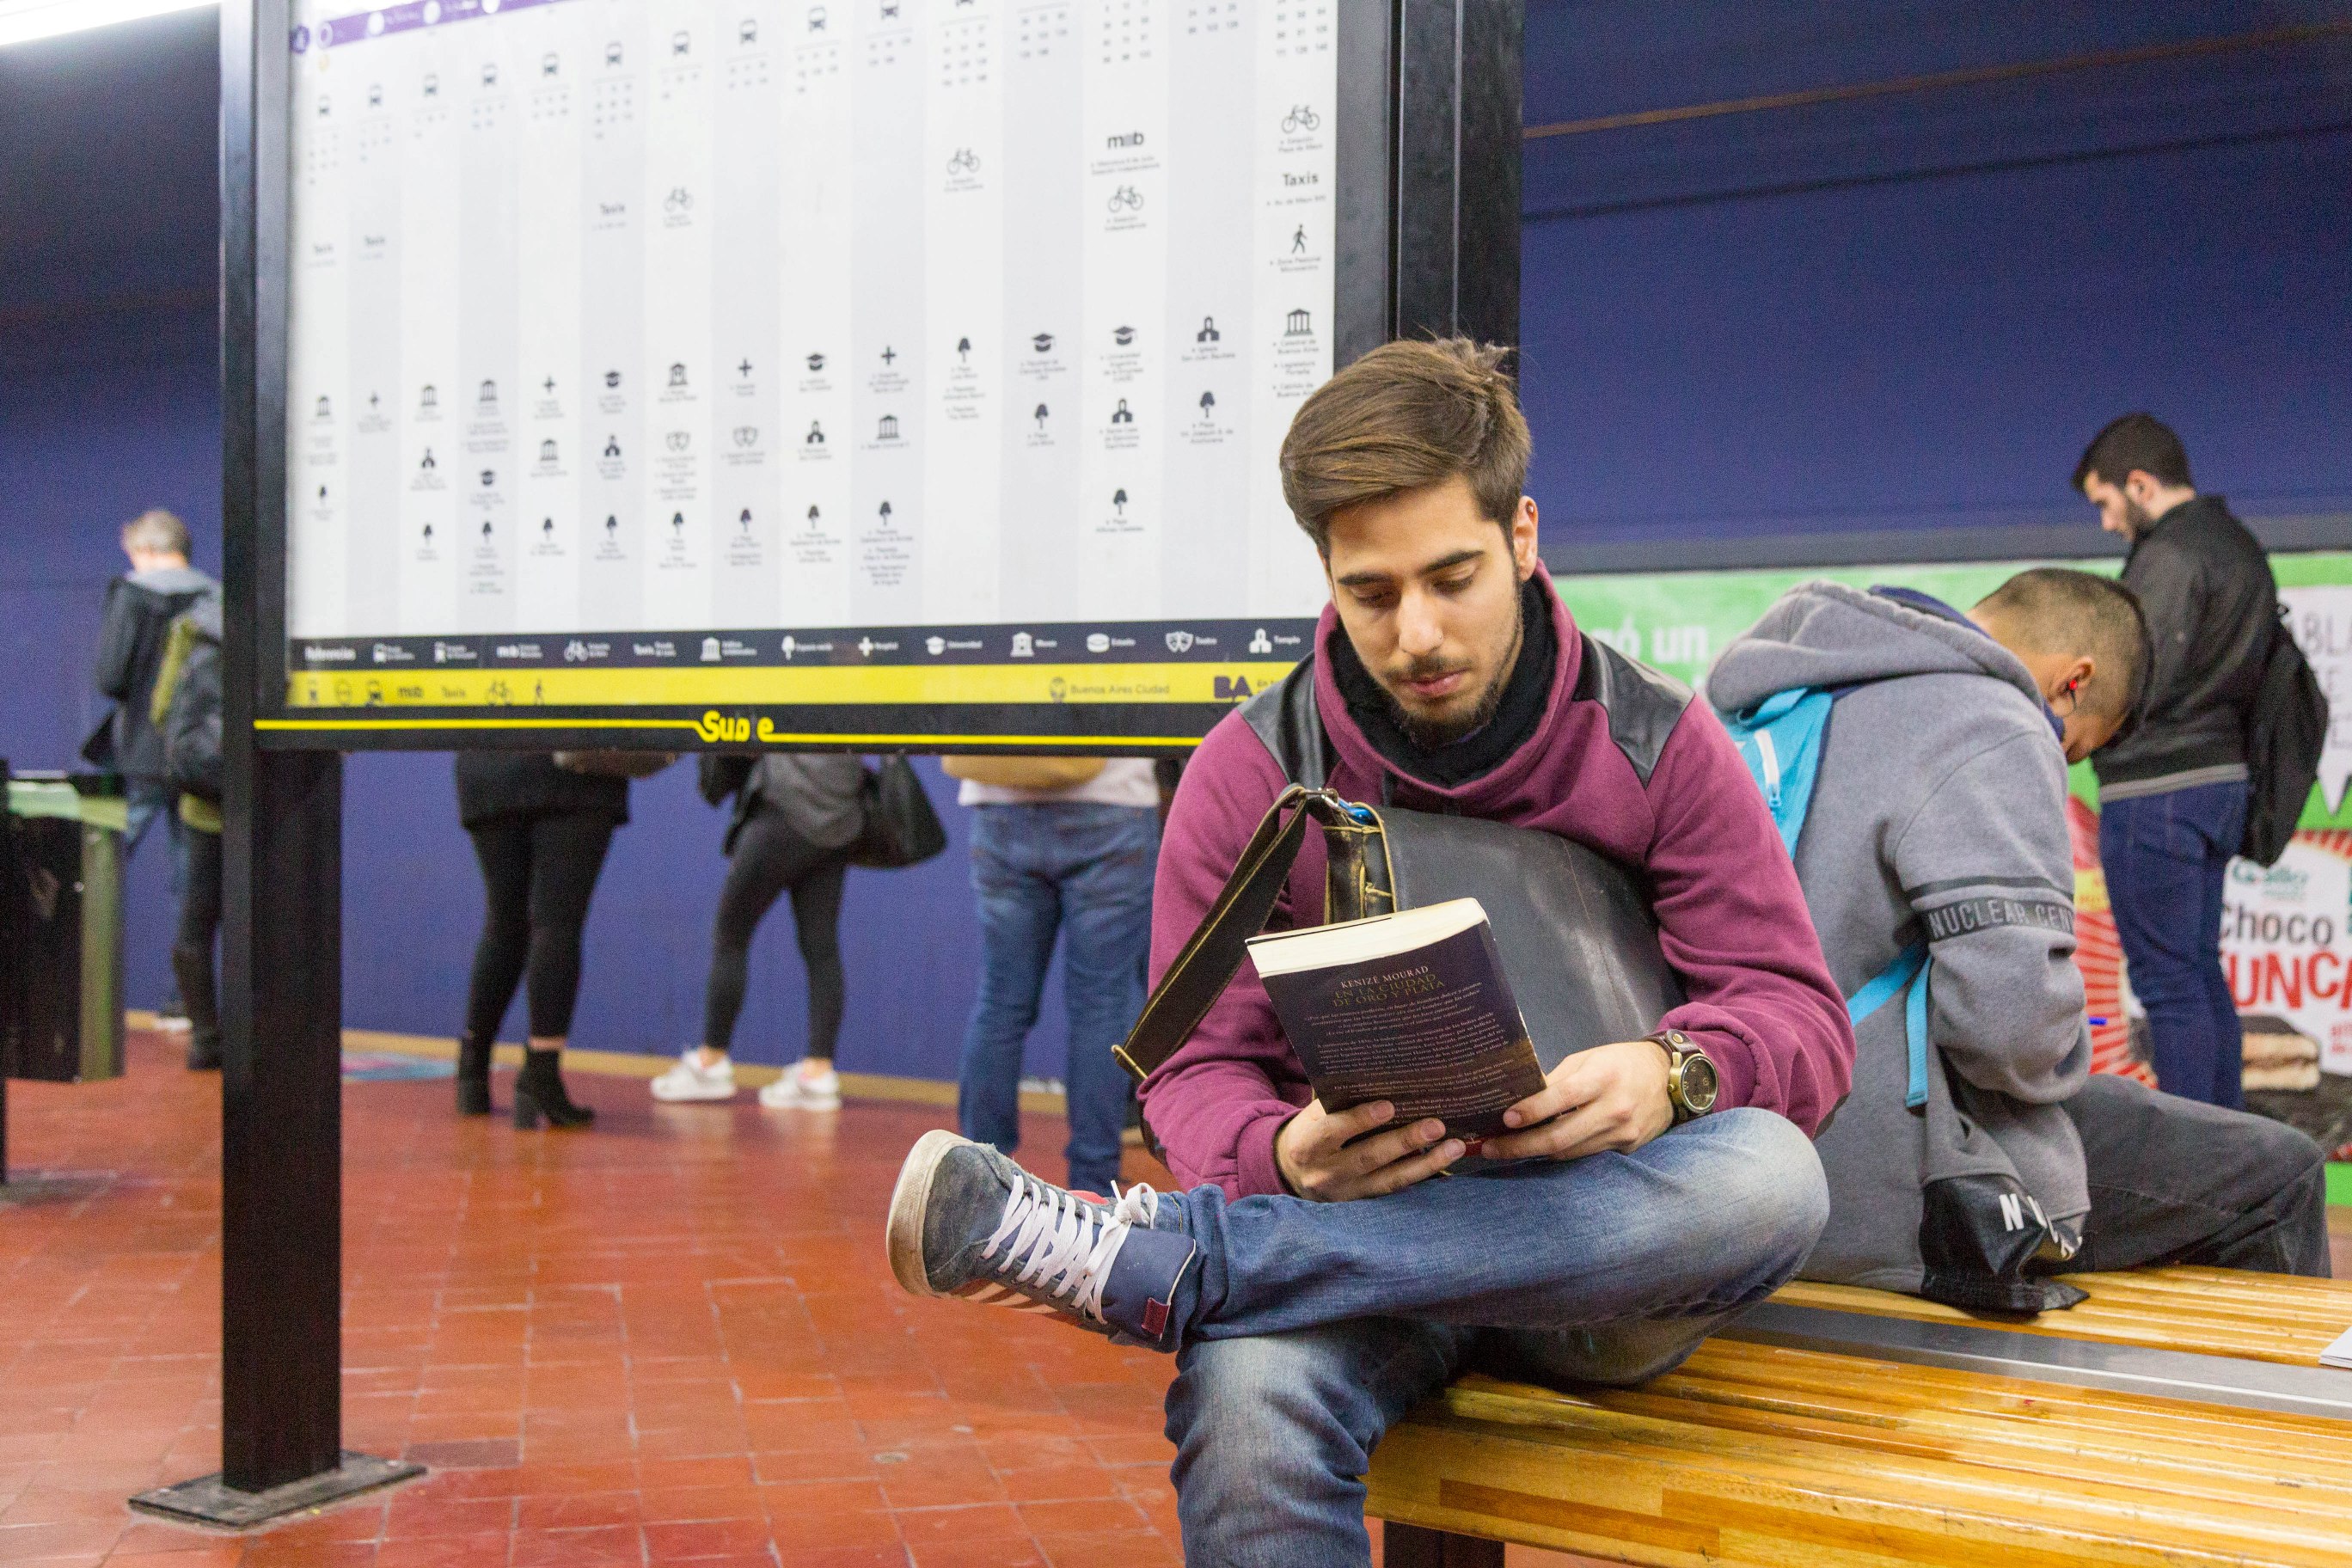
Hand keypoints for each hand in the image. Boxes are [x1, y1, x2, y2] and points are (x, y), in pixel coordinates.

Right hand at [1274, 1098, 1464, 1201]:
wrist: (1290, 1173)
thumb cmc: (1309, 1131)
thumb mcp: (1311, 1116)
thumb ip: (1335, 1099)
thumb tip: (1373, 1069)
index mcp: (1308, 1142)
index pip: (1332, 1130)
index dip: (1359, 1119)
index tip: (1389, 1106)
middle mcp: (1326, 1171)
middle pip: (1368, 1157)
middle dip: (1404, 1141)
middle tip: (1436, 1125)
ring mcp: (1346, 1191)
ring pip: (1389, 1179)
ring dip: (1426, 1163)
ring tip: (1455, 1146)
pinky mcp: (1363, 1201)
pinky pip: (1395, 1189)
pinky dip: (1421, 1175)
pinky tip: (1445, 1162)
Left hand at [1475, 1039, 1674, 1162]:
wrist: (1669, 1079)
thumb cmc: (1620, 1063)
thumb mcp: (1588, 1059)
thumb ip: (1556, 1080)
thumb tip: (1519, 1098)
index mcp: (1602, 1078)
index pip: (1561, 1098)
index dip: (1531, 1110)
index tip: (1504, 1119)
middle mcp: (1614, 1109)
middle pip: (1560, 1138)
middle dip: (1520, 1146)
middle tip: (1489, 1148)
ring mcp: (1622, 1133)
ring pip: (1569, 1152)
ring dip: (1535, 1152)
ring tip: (1506, 1149)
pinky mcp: (1627, 1148)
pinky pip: (1586, 1155)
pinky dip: (1561, 1152)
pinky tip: (1541, 1148)